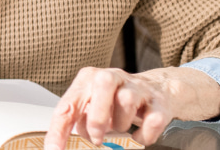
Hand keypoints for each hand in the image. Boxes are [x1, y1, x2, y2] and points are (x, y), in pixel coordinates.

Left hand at [43, 66, 219, 149]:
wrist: (158, 90)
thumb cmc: (117, 101)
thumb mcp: (93, 106)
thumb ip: (80, 121)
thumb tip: (66, 144)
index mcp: (89, 78)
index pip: (68, 103)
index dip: (59, 130)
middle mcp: (113, 76)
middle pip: (103, 85)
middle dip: (96, 118)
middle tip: (96, 138)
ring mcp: (138, 87)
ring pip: (127, 100)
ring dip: (121, 124)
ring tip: (119, 129)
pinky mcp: (160, 102)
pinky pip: (153, 120)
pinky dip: (144, 134)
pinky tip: (138, 136)